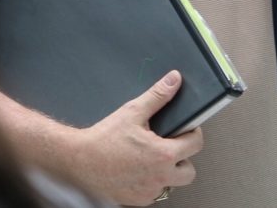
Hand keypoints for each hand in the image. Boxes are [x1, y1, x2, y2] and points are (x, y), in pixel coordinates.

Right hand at [70, 70, 203, 205]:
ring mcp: (150, 191)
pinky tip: (138, 169)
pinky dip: (150, 182)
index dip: (193, 133)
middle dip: (183, 158)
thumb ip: (158, 96)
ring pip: (172, 183)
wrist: (80, 160)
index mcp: (163, 154)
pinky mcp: (139, 200)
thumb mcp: (133, 112)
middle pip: (189, 171)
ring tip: (151, 157)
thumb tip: (173, 81)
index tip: (185, 130)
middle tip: (169, 146)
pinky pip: (154, 192)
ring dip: (167, 172)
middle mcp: (160, 176)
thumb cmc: (103, 139)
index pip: (196, 145)